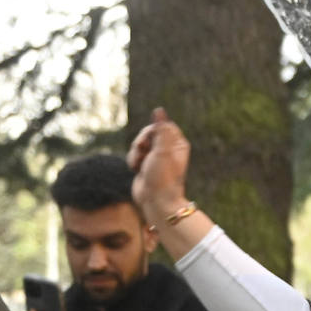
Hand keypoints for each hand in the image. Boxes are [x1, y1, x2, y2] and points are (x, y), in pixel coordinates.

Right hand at [127, 107, 192, 223]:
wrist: (155, 200)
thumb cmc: (162, 177)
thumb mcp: (162, 150)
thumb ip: (161, 130)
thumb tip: (159, 110)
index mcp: (177, 144)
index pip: (162, 125)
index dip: (152, 131)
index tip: (151, 140)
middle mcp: (168, 149)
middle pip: (148, 132)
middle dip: (141, 142)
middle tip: (143, 152)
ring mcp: (156, 157)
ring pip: (138, 143)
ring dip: (135, 153)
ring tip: (140, 165)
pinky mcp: (145, 164)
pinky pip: (133, 154)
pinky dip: (132, 161)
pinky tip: (137, 171)